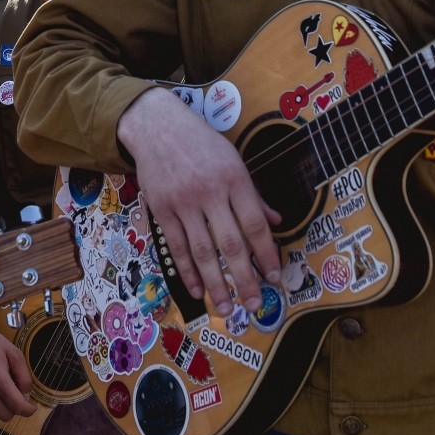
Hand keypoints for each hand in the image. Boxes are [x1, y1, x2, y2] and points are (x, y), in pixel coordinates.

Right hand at [119, 89, 281, 316]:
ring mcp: (183, 202)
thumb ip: (253, 195)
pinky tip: (197, 289)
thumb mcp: (234, 161)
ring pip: (202, 252)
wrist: (158, 126)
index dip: (266, 253)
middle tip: (253, 305)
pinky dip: (187, 271)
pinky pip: (176, 246)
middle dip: (244, 278)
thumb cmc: (201, 143)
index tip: (274, 276)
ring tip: (226, 309)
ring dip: (215, 284)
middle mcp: (210, 192)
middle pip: (230, 244)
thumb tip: (276, 222)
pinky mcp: (161, 209)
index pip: (254, 224)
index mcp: (234, 179)